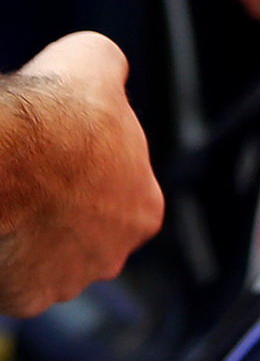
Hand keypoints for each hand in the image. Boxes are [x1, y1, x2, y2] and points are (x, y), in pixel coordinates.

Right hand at [0, 33, 163, 315]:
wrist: (4, 154)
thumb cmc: (56, 110)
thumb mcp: (96, 62)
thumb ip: (108, 73)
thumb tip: (104, 71)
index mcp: (144, 208)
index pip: (116, 194)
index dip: (83, 174)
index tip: (55, 158)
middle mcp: (114, 255)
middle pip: (81, 236)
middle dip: (57, 216)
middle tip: (26, 184)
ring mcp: (67, 281)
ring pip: (43, 261)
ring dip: (26, 240)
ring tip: (7, 203)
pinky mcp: (24, 298)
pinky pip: (7, 282)